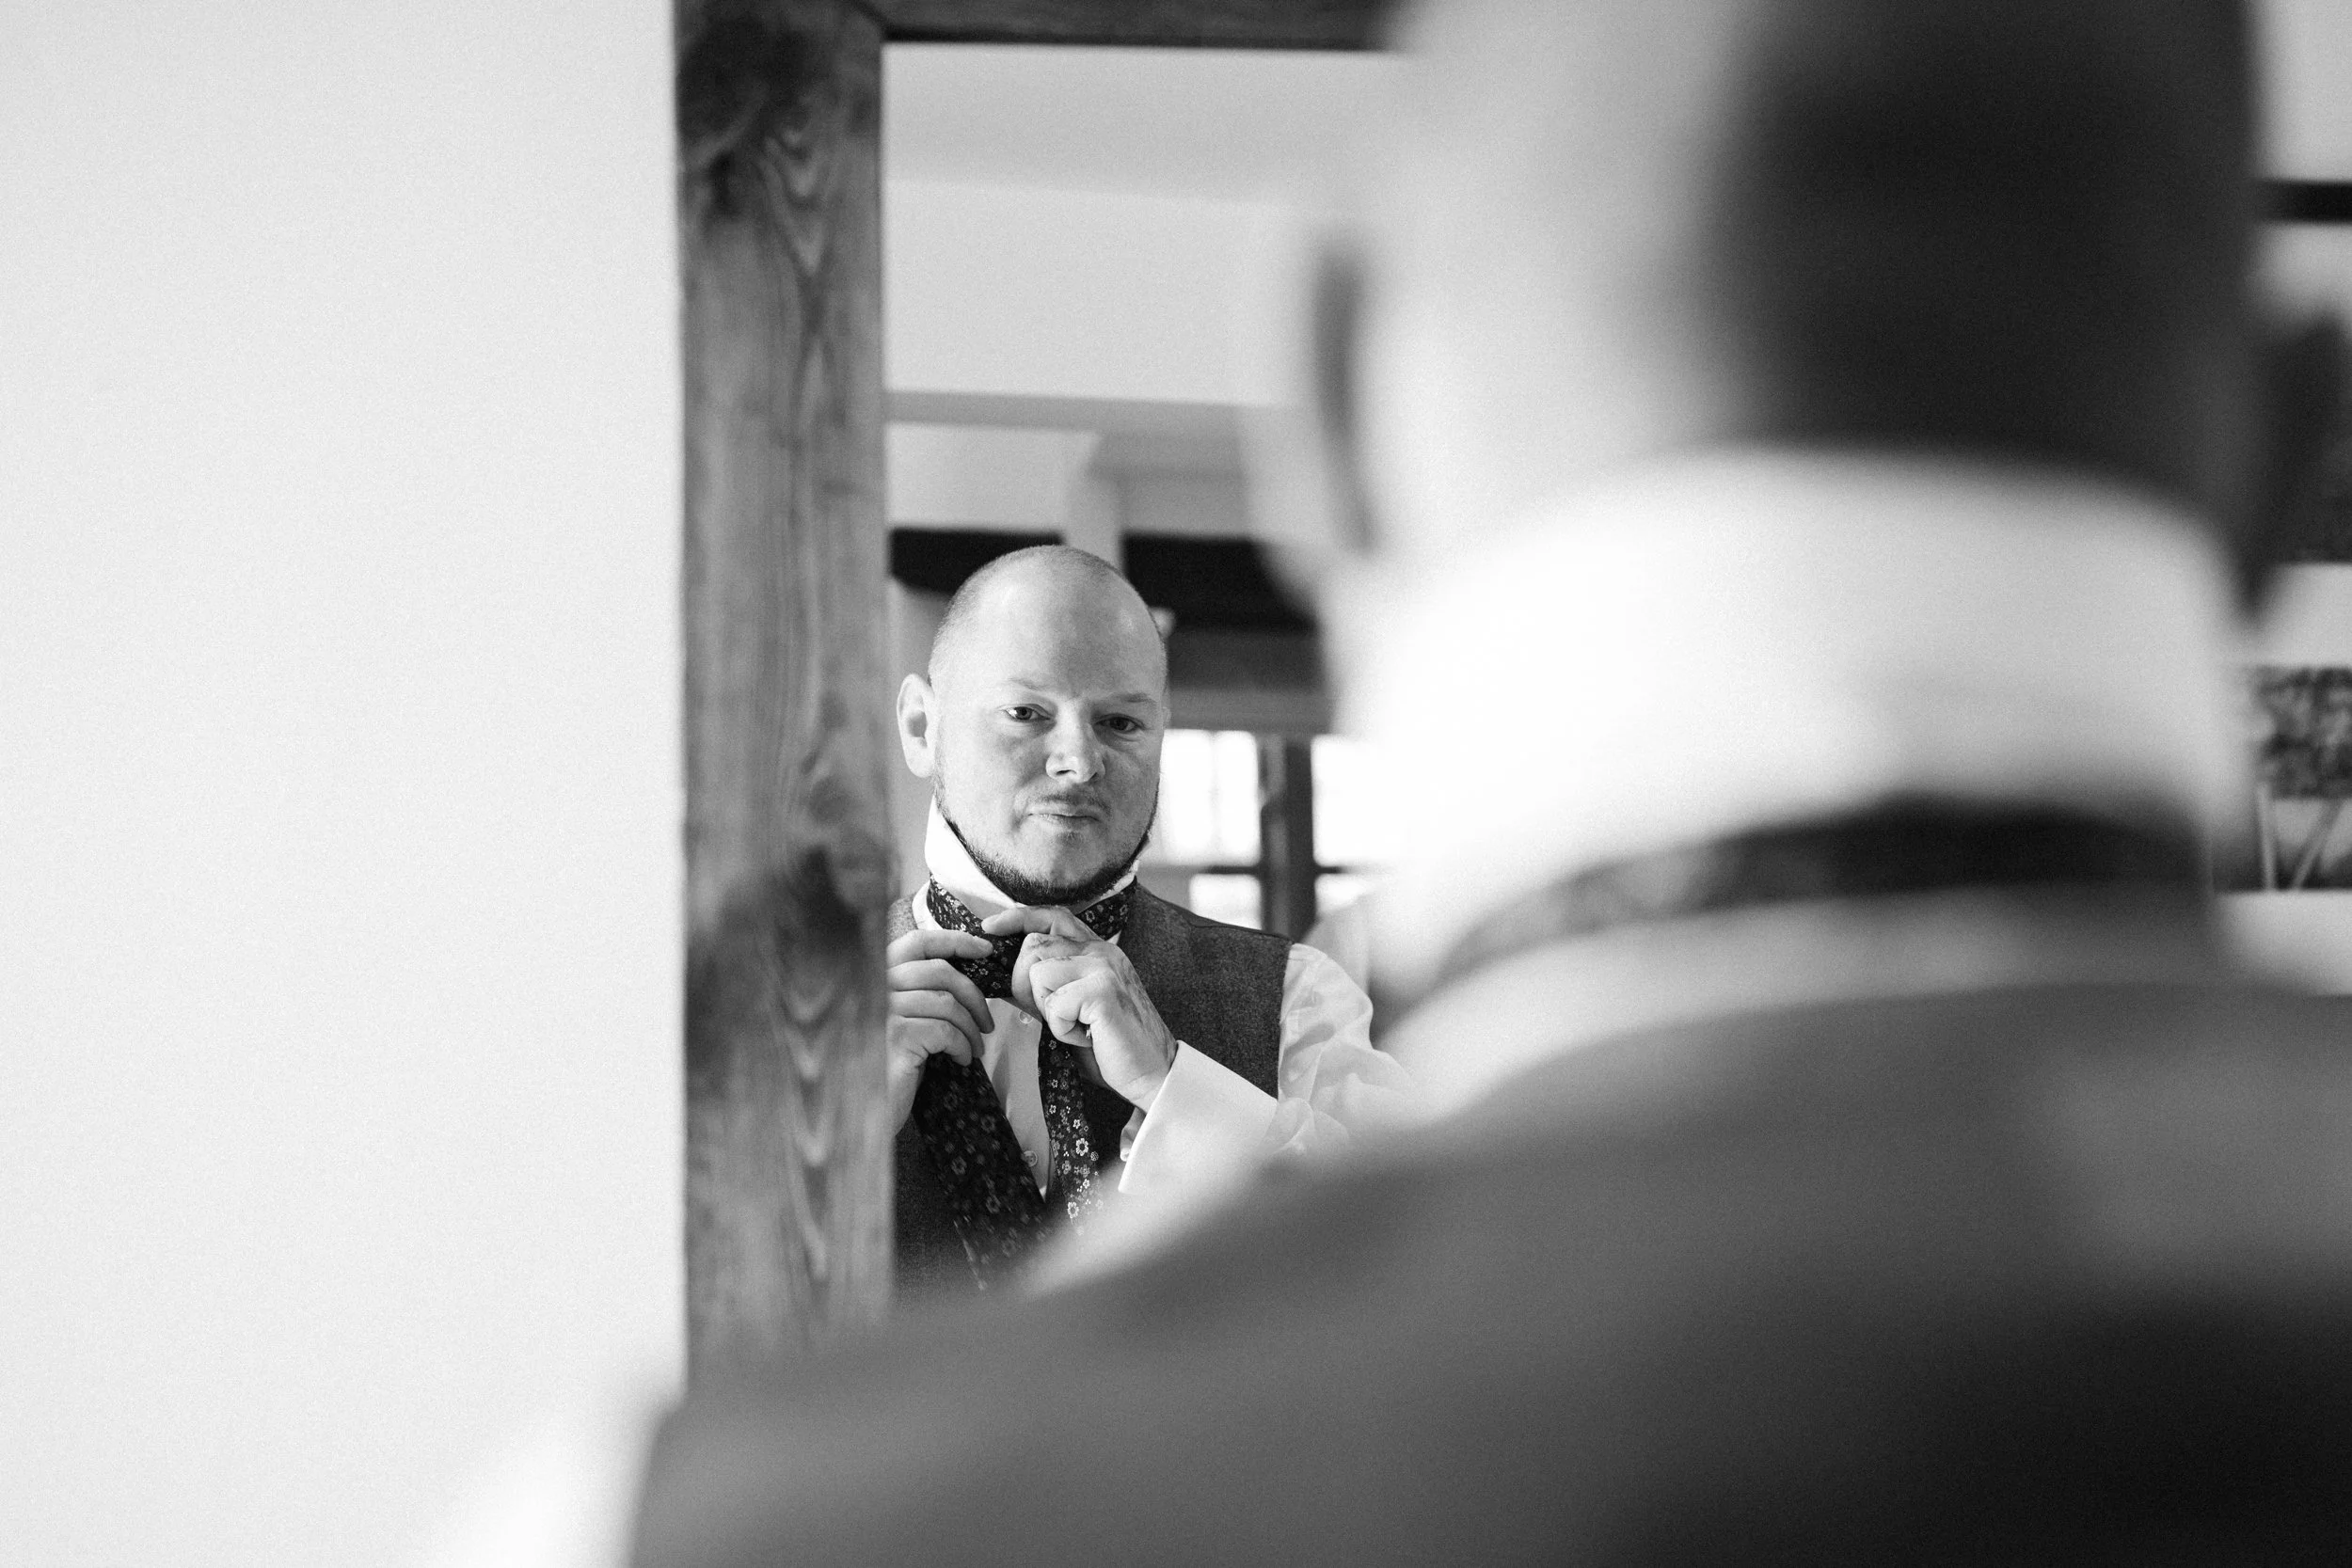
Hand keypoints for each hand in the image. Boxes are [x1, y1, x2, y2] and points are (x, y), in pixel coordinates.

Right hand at [884, 927, 995, 1130]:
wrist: (869, 1109)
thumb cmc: (893, 1062)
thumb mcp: (906, 1018)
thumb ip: (923, 990)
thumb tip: (971, 971)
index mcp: (877, 975)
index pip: (918, 941)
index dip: (954, 940)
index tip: (985, 949)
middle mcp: (875, 987)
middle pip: (940, 971)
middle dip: (974, 995)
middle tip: (987, 1022)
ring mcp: (883, 1011)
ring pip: (947, 1003)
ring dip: (971, 1028)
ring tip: (975, 1048)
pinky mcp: (895, 1038)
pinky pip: (945, 1031)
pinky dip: (962, 1045)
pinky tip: (961, 1059)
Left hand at [984, 905, 1177, 1111]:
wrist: (1153, 1073)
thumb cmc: (1111, 1045)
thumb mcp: (1071, 1009)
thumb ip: (1043, 988)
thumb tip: (1002, 976)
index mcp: (1096, 950)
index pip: (1051, 916)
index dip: (1019, 917)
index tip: (991, 927)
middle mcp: (1101, 951)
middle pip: (1033, 946)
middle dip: (1026, 987)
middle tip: (1055, 1016)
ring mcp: (1104, 968)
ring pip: (1038, 974)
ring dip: (1047, 1011)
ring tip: (1077, 1026)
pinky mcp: (1103, 992)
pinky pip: (1054, 1004)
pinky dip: (1061, 1029)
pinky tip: (1085, 1037)